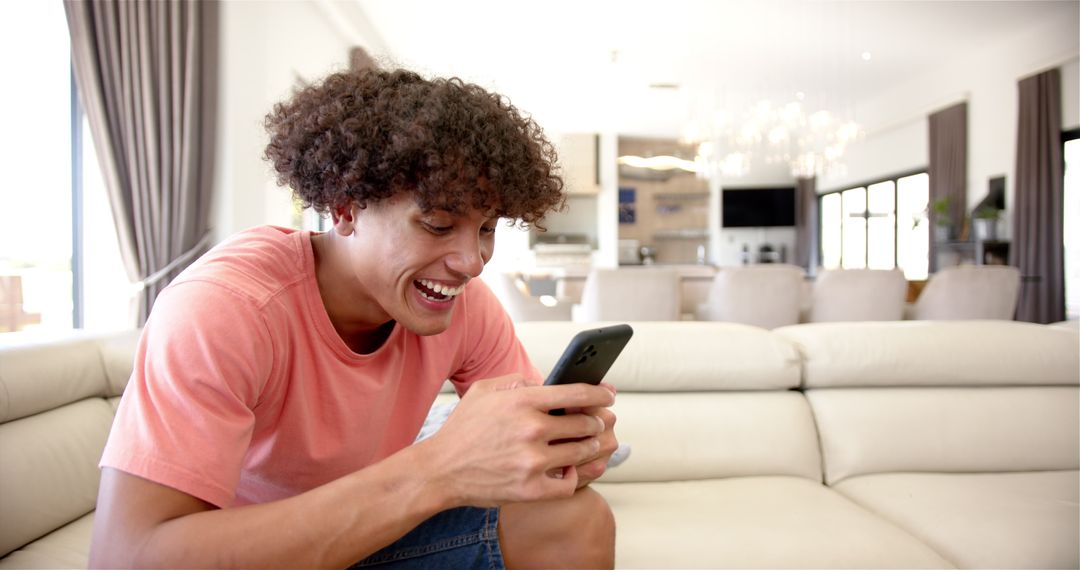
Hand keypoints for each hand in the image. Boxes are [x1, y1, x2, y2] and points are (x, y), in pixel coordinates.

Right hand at [419, 374, 614, 507]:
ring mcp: (533, 462)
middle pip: (586, 423)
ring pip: (582, 452)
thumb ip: (518, 381)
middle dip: (596, 422)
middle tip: (597, 423)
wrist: (441, 470)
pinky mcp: (531, 490)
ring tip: (587, 444)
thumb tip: (548, 382)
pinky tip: (566, 469)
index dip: (600, 393)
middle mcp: (531, 429)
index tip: (608, 395)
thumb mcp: (484, 390)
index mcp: (523, 401)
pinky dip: (572, 475)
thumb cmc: (464, 429)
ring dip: (589, 447)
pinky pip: (570, 483)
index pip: (577, 392)